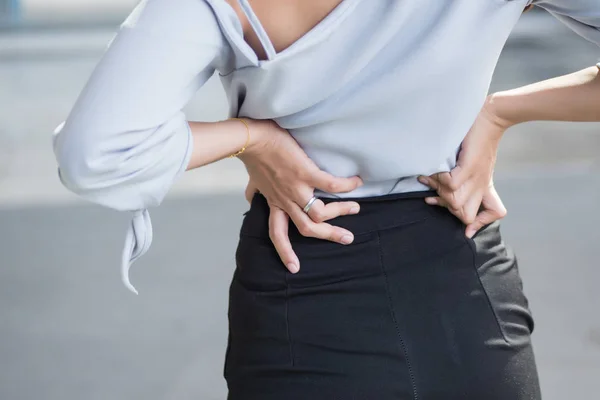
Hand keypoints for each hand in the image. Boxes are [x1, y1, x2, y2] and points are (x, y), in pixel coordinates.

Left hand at [240, 120, 362, 272]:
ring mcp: (296, 189)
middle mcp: (286, 201)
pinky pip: (330, 186)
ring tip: (354, 208)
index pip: (277, 235)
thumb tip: (250, 197)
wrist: (252, 139)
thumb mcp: (254, 180)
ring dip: (339, 212)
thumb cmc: (255, 157)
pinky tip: (356, 182)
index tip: (294, 268)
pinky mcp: (305, 173)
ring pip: (320, 214)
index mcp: (275, 204)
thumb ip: (255, 191)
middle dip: (329, 236)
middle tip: (348, 239)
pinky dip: (345, 186)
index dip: (285, 252)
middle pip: (308, 228)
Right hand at [418, 97, 510, 236]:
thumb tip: (441, 190)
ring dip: (438, 191)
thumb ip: (465, 177)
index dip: (480, 223)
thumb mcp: (475, 162)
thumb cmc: (476, 137)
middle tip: (436, 193)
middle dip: (447, 207)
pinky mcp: (469, 166)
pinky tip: (431, 171)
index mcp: (486, 184)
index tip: (467, 229)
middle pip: (465, 214)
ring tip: (429, 179)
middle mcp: (482, 183)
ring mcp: (476, 176)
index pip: (496, 212)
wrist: (489, 116)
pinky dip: (438, 179)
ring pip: (455, 201)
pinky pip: (451, 184)